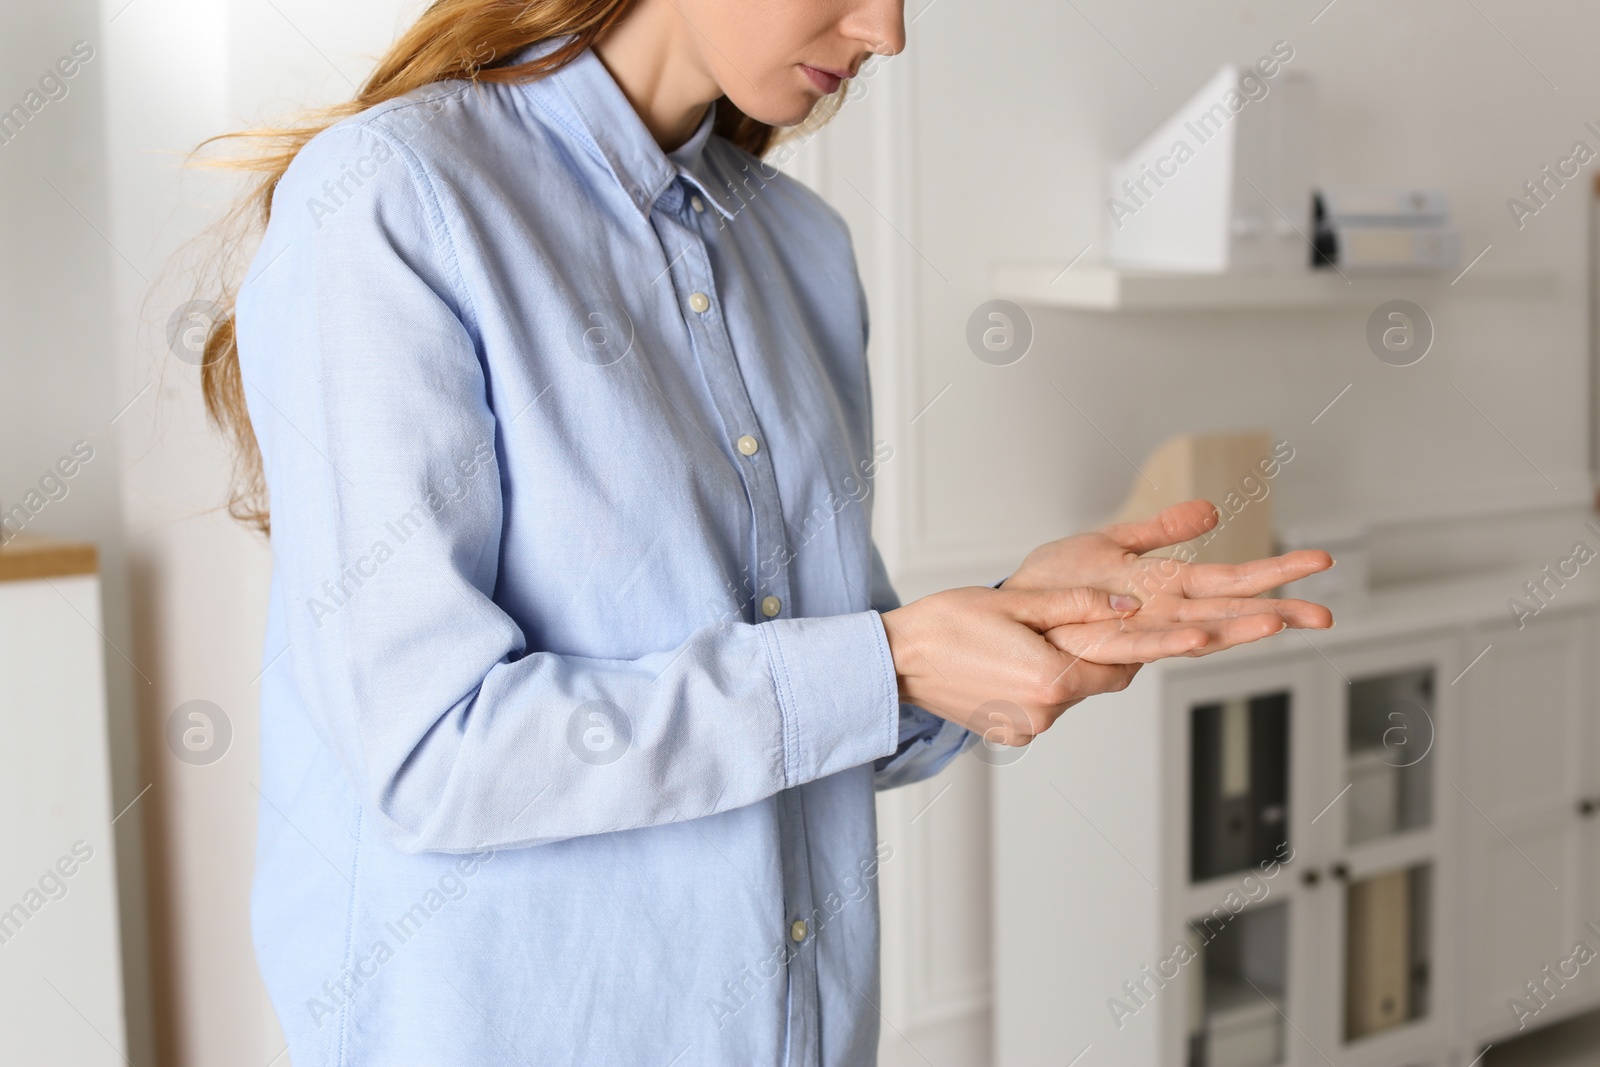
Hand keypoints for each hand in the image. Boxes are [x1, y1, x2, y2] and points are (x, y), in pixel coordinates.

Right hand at [880, 585, 1215, 744]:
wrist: (896, 661)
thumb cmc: (947, 624)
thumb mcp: (1017, 603)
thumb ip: (1078, 606)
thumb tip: (1129, 606)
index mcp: (1051, 678)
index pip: (1125, 664)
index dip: (1158, 645)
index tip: (1200, 635)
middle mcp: (1046, 711)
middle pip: (1104, 679)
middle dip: (1107, 651)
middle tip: (1102, 618)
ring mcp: (1029, 726)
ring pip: (1076, 690)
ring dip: (1072, 664)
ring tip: (1036, 636)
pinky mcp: (1013, 730)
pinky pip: (1049, 702)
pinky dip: (1046, 679)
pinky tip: (1016, 658)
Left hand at [1001, 499, 1333, 657]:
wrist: (1008, 607)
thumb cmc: (1055, 580)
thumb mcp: (1113, 543)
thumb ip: (1162, 531)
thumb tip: (1211, 512)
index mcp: (1164, 588)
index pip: (1231, 581)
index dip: (1275, 574)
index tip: (1321, 561)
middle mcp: (1157, 614)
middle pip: (1226, 612)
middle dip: (1276, 611)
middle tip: (1326, 614)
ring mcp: (1132, 629)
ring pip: (1194, 633)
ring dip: (1234, 628)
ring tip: (1275, 622)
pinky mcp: (1099, 640)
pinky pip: (1141, 644)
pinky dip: (1173, 640)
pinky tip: (1201, 633)